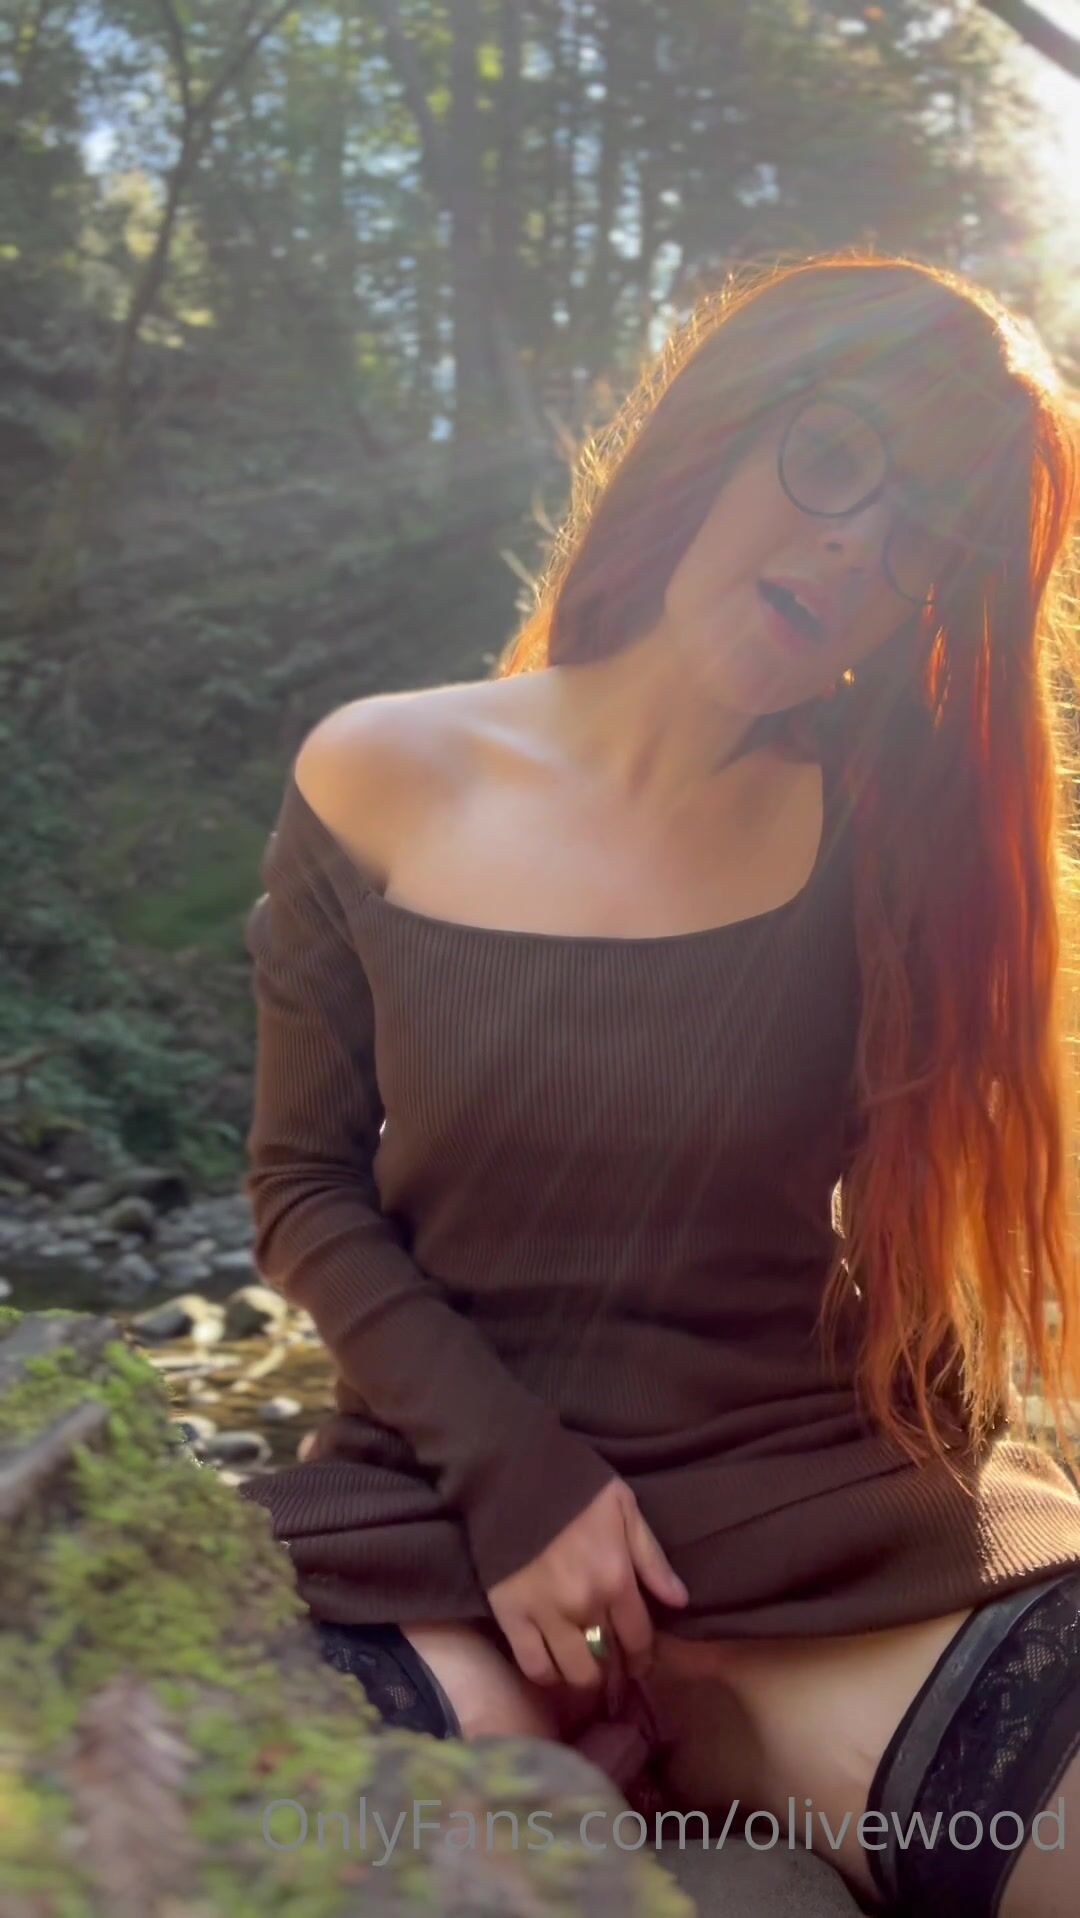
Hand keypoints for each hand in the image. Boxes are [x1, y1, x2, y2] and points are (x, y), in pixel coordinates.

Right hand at [484, 1478, 688, 1692]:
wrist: (512, 1472)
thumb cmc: (574, 1487)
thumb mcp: (624, 1509)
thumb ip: (651, 1558)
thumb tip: (680, 1601)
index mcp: (616, 1578)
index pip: (639, 1638)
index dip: (644, 1658)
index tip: (642, 1664)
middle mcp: (584, 1604)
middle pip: (608, 1661)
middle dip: (615, 1670)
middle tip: (613, 1667)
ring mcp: (546, 1613)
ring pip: (574, 1672)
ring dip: (584, 1678)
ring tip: (585, 1671)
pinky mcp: (511, 1616)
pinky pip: (534, 1665)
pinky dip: (547, 1675)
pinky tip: (553, 1668)